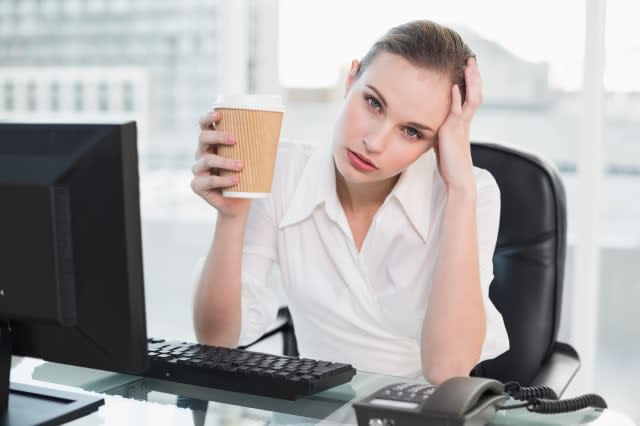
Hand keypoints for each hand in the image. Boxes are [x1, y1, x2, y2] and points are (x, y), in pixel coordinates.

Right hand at [190, 111, 251, 218]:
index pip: (204, 125)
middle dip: (218, 136)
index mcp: (212, 144)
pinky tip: (236, 180)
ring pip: (207, 160)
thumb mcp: (249, 160)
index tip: (219, 114)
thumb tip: (274, 129)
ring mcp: (198, 170)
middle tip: (235, 139)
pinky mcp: (197, 185)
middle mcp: (202, 154)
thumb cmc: (245, 178)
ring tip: (241, 165)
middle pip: (203, 138)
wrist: (238, 204)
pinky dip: (224, 180)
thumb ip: (254, 146)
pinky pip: (209, 180)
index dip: (208, 117)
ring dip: (225, 161)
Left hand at [434, 57, 482, 194]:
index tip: (467, 66)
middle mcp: (464, 121)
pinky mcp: (454, 133)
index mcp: (462, 122)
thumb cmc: (449, 164)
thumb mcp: (442, 141)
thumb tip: (429, 122)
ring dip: (470, 80)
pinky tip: (454, 86)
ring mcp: (461, 126)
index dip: (469, 81)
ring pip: (471, 98)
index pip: (469, 96)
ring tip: (468, 64)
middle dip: (473, 76)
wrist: (457, 180)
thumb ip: (439, 129)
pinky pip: (457, 112)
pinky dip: (457, 98)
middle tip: (470, 59)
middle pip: (474, 92)